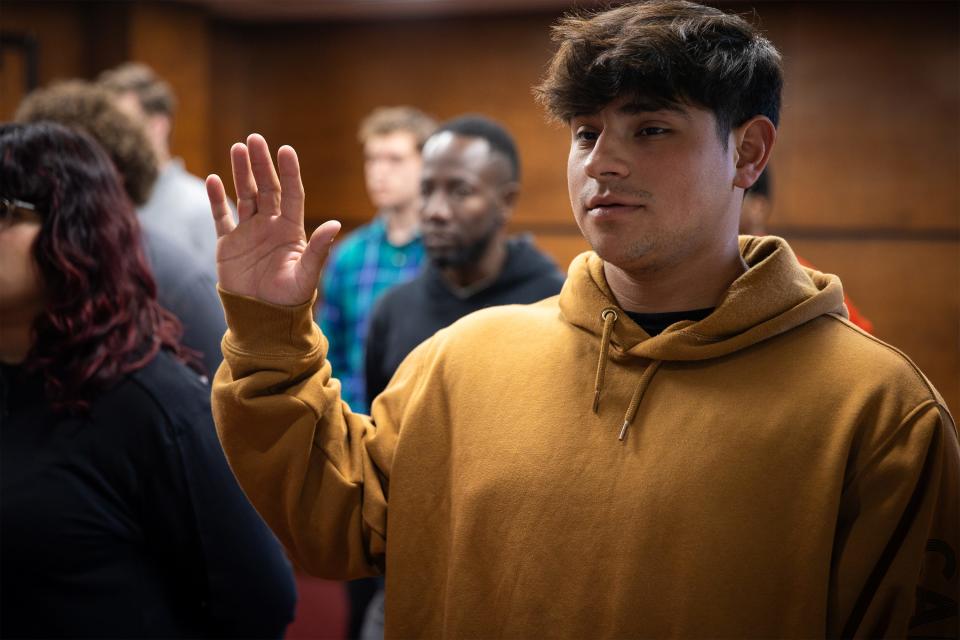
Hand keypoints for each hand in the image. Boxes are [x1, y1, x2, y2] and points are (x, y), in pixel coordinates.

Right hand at [206, 133, 339, 305]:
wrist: (263, 318)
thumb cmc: (290, 299)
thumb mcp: (307, 275)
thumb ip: (318, 250)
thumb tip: (335, 224)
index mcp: (291, 230)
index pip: (291, 194)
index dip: (289, 172)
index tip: (285, 150)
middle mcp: (270, 226)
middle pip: (266, 188)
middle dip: (261, 164)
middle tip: (254, 139)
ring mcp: (248, 232)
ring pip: (244, 195)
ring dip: (240, 173)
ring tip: (237, 148)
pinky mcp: (228, 243)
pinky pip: (221, 216)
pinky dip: (216, 199)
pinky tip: (212, 179)